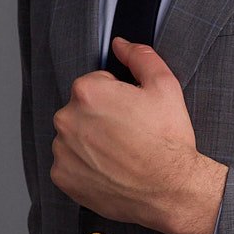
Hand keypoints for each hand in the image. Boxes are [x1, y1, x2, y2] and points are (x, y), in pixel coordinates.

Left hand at [51, 39, 226, 233]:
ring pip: (74, 138)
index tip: (135, 115)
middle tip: (130, 136)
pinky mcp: (62, 177)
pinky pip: (69, 165)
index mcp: (87, 91)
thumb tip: (120, 44)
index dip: (120, 98)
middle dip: (102, 119)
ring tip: (121, 156)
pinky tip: (110, 171)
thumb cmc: (168, 140)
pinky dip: (85, 168)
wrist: (171, 190)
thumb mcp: (165, 87)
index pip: (96, 85)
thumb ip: (140, 57)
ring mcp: (62, 150)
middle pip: (81, 111)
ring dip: (91, 143)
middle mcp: (66, 118)